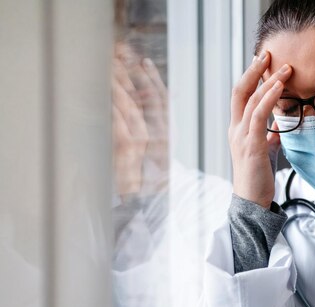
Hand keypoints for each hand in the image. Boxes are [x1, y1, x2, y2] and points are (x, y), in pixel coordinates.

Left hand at [112, 57, 148, 195]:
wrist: (144, 196)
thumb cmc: (147, 174)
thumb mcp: (152, 148)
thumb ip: (149, 128)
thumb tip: (142, 107)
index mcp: (165, 131)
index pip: (161, 98)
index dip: (153, 79)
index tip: (145, 62)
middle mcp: (157, 132)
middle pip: (146, 96)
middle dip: (134, 75)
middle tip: (124, 56)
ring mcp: (143, 138)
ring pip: (131, 104)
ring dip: (120, 85)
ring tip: (110, 68)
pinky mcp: (127, 144)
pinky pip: (118, 118)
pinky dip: (112, 103)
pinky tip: (105, 91)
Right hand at [229, 51, 292, 208]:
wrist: (252, 202)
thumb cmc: (258, 178)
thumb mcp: (264, 152)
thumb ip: (269, 137)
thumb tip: (278, 129)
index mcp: (237, 129)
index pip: (241, 97)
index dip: (251, 78)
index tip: (265, 62)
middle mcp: (235, 130)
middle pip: (240, 92)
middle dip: (254, 71)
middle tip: (268, 54)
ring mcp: (241, 137)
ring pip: (251, 101)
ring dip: (268, 82)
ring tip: (284, 69)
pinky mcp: (252, 146)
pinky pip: (259, 117)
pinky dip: (269, 99)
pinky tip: (280, 88)